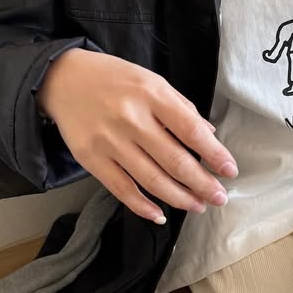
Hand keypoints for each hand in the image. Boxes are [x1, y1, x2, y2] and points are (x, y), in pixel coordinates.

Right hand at [36, 48, 237, 222]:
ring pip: (152, 180)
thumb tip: (210, 135)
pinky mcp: (90, 158)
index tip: (230, 171)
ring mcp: (109, 141)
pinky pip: (121, 189)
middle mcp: (131, 119)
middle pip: (174, 161)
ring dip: (179, 198)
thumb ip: (181, 108)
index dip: (214, 154)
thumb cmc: (114, 79)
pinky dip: (142, 206)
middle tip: (219, 198)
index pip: (191, 130)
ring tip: (198, 205)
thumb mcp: (151, 81)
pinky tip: (160, 214)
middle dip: (202, 184)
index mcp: (151, 95)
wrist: (62, 78)